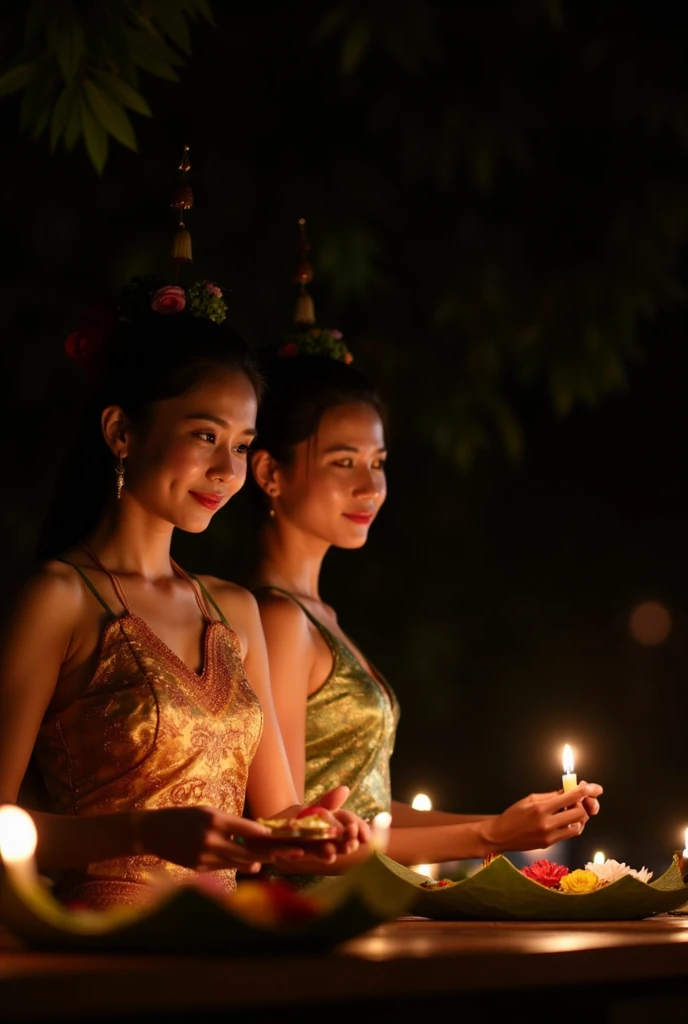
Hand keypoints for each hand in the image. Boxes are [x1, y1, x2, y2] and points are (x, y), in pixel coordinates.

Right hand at [132, 806, 273, 872]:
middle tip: (283, 854)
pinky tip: (250, 862)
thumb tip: (255, 836)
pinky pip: (223, 867)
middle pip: (246, 852)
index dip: (263, 834)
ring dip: (255, 862)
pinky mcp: (199, 869)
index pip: (246, 829)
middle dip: (267, 854)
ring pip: (237, 863)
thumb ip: (230, 823)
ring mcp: (204, 857)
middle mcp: (210, 840)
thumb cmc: (184, 817)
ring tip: (270, 859)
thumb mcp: (207, 812)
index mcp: (213, 820)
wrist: (152, 831)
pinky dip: (236, 864)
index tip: (276, 835)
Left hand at [253, 787, 371, 869]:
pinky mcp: (284, 852)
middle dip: (346, 845)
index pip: (351, 828)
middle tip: (350, 844)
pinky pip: (288, 854)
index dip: (359, 830)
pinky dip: (293, 854)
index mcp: (333, 829)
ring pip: (318, 854)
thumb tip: (345, 789)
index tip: (364, 835)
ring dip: (325, 854)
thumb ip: (329, 802)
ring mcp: (305, 849)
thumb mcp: (316, 807)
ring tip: (330, 851)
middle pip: (339, 845)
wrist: (272, 826)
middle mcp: (323, 842)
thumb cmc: (300, 817)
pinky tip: (298, 852)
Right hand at [480, 781, 603, 853]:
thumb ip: (551, 795)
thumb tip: (569, 791)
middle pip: (579, 813)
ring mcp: (550, 836)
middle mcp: (547, 823)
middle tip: (581, 799)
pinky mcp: (550, 844)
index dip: (585, 791)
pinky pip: (569, 834)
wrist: (501, 835)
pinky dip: (572, 825)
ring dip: (579, 817)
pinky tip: (567, 819)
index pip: (571, 797)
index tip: (594, 788)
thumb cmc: (513, 814)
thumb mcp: (531, 798)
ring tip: (572, 809)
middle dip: (584, 804)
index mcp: (541, 808)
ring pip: (578, 826)